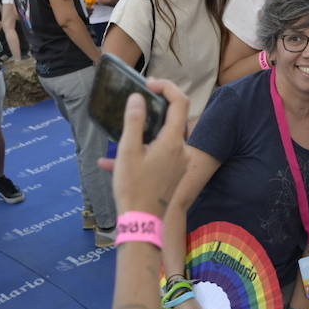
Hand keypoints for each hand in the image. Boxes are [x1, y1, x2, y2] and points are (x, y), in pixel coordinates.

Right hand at [101, 79, 190, 214]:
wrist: (143, 223)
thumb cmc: (133, 187)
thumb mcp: (128, 152)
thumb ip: (134, 121)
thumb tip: (138, 97)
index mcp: (173, 141)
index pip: (180, 101)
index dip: (166, 87)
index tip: (148, 85)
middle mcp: (183, 150)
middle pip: (176, 118)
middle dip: (158, 106)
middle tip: (137, 104)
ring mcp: (182, 163)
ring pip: (169, 136)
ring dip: (152, 129)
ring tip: (127, 135)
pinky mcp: (177, 174)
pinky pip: (166, 152)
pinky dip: (151, 147)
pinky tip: (125, 159)